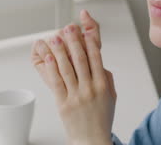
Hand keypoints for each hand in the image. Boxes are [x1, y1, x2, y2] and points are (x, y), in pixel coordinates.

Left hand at [31, 9, 115, 144]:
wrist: (92, 140)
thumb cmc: (101, 118)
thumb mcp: (111, 96)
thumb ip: (106, 77)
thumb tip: (98, 61)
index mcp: (102, 85)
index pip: (96, 58)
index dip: (90, 41)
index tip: (86, 28)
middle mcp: (90, 89)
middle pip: (80, 60)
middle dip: (74, 41)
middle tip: (68, 27)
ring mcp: (76, 96)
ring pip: (67, 69)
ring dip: (60, 51)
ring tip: (55, 37)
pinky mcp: (63, 103)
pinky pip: (57, 82)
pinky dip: (52, 68)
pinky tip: (49, 57)